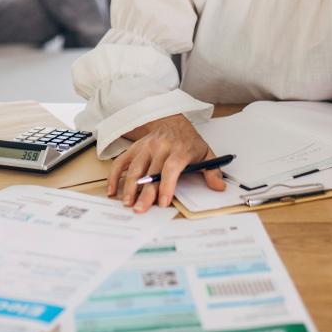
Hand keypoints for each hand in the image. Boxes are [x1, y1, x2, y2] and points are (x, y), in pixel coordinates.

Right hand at [107, 114, 225, 212]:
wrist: (172, 122)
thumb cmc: (189, 142)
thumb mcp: (205, 153)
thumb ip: (213, 171)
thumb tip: (219, 187)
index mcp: (179, 149)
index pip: (170, 168)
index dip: (166, 186)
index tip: (162, 202)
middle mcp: (160, 147)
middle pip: (151, 172)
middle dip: (145, 193)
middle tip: (140, 209)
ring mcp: (146, 147)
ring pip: (134, 168)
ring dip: (129, 186)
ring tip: (127, 202)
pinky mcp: (135, 147)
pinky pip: (121, 161)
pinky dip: (114, 175)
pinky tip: (113, 190)